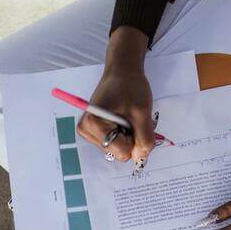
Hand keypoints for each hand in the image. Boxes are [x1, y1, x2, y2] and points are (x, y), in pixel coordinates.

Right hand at [76, 26, 155, 166]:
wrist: (123, 70)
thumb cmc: (130, 86)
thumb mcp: (142, 112)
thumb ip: (144, 139)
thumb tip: (141, 159)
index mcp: (92, 124)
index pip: (122, 152)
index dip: (135, 139)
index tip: (133, 119)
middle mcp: (86, 130)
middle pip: (118, 152)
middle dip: (130, 137)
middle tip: (130, 116)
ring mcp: (89, 132)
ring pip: (118, 149)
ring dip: (127, 134)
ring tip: (126, 114)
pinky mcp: (95, 131)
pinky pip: (115, 143)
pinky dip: (124, 133)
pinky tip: (122, 117)